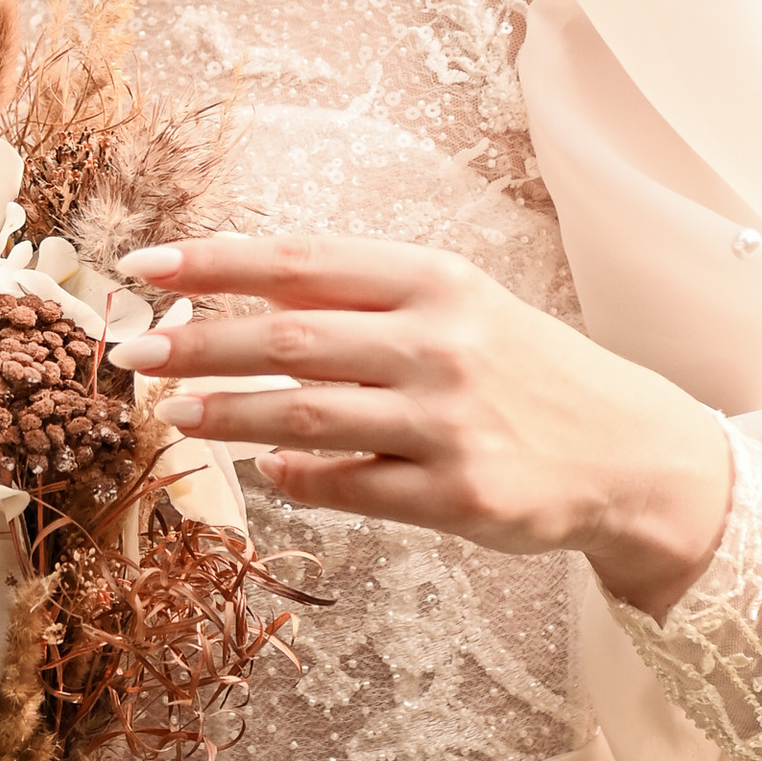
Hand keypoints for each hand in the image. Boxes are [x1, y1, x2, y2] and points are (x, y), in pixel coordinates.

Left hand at [116, 232, 730, 616]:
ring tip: (173, 411)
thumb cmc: (523, 370)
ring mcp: (450, 424)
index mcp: (436, 281)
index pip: (300, 263)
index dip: (213, 262)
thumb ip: (361, 305)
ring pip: (307, 417)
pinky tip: (264, 471)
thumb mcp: (457, 308)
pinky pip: (350, 487)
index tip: (142, 265)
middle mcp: (441, 344)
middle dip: (197, 342)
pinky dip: (297, 478)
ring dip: (227, 414)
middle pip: (289, 340)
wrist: (630, 452)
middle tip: (131, 350)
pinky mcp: (458, 497)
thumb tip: (245, 303)